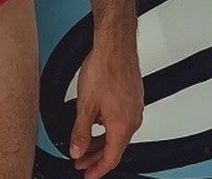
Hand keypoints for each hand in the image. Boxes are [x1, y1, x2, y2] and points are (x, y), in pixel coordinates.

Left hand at [69, 44, 142, 178]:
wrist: (115, 45)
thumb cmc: (104, 69)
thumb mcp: (85, 105)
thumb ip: (80, 131)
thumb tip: (77, 150)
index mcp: (122, 126)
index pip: (111, 158)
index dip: (97, 169)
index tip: (87, 174)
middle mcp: (133, 120)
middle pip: (115, 148)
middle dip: (96, 157)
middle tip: (81, 161)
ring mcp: (134, 108)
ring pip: (118, 133)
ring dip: (101, 141)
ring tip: (85, 143)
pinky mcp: (133, 97)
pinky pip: (121, 119)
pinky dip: (108, 127)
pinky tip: (96, 121)